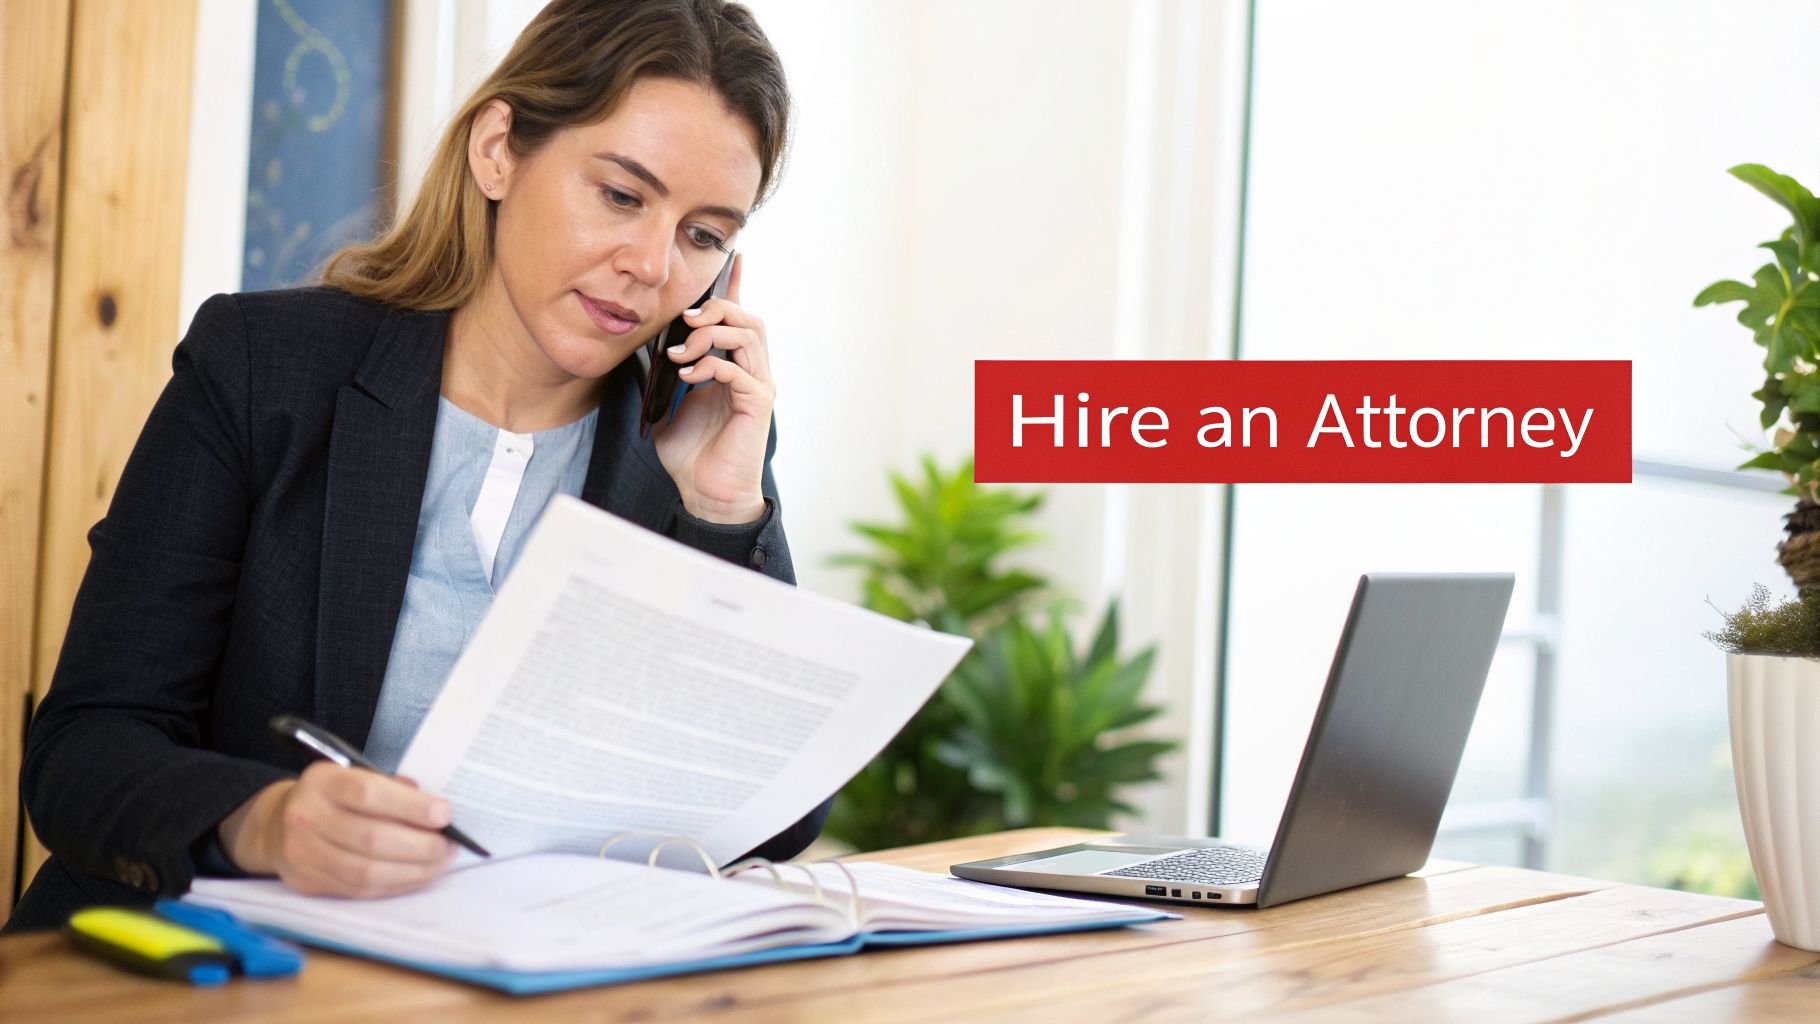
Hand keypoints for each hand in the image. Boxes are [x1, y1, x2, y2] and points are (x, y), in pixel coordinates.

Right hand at [217, 762, 456, 897]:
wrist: (277, 824)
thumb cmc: (333, 796)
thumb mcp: (355, 775)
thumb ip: (391, 788)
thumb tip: (437, 812)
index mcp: (322, 781)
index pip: (369, 794)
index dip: (411, 807)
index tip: (444, 814)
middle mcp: (306, 816)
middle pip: (372, 838)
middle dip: (420, 845)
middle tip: (449, 845)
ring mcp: (302, 854)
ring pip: (368, 872)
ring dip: (414, 870)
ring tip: (440, 862)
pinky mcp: (307, 883)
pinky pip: (361, 890)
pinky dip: (397, 885)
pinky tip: (417, 875)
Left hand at [653, 252, 773, 523]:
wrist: (706, 493)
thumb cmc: (691, 454)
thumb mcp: (667, 405)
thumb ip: (662, 377)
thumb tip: (644, 349)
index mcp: (733, 368)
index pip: (739, 320)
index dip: (736, 287)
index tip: (732, 258)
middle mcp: (752, 373)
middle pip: (749, 318)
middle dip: (717, 309)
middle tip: (685, 320)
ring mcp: (758, 388)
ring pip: (750, 336)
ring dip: (713, 334)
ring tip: (683, 351)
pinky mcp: (757, 405)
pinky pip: (740, 371)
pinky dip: (712, 365)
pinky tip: (689, 374)